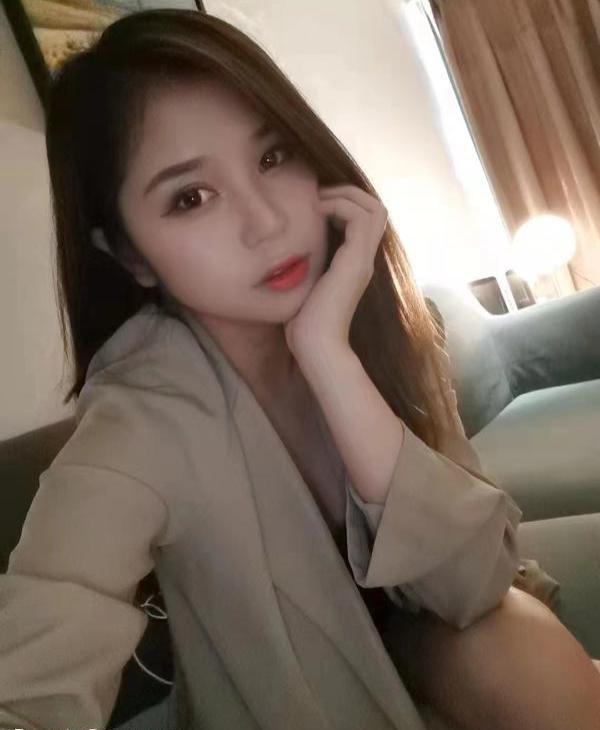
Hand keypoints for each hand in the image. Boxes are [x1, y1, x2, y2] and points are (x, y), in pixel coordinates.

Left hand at [284, 184, 387, 359]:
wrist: (315, 346)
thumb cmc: (303, 325)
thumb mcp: (303, 287)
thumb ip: (304, 268)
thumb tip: (284, 254)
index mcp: (353, 264)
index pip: (363, 220)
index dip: (343, 202)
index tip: (313, 204)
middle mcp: (363, 259)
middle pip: (374, 209)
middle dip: (347, 192)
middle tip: (317, 195)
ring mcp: (363, 259)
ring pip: (374, 208)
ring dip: (345, 195)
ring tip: (318, 200)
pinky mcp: (357, 261)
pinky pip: (361, 217)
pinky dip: (340, 204)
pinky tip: (316, 210)